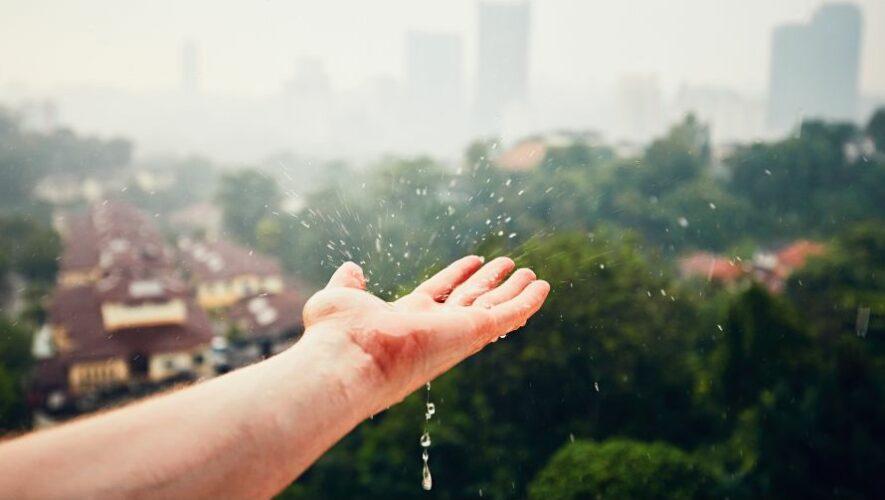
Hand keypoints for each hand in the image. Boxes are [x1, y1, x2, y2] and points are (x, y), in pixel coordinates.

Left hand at [301, 256, 549, 410]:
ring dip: (511, 290)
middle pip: (469, 300)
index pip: (439, 293)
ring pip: (492, 307)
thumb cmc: (337, 335)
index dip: (456, 276)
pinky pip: (507, 315)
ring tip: (528, 272)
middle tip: (506, 265)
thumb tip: (352, 268)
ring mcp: (456, 332)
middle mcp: (435, 328)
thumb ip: (348, 283)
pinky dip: (526, 301)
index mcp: (407, 319)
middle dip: (488, 283)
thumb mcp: (339, 298)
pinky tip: (541, 287)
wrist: (348, 357)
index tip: (473, 261)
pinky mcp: (474, 333)